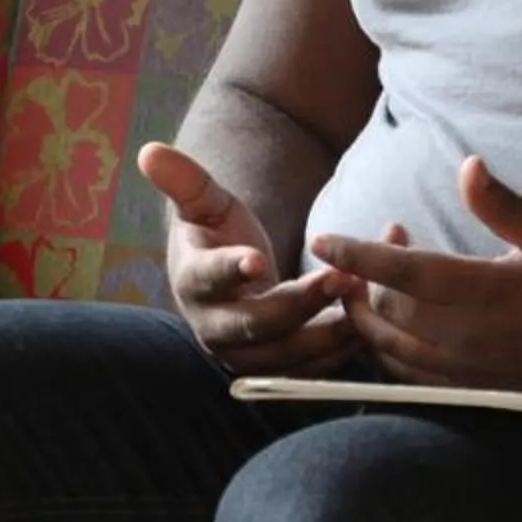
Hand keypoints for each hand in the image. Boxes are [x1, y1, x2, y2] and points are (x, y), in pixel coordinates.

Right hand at [139, 141, 359, 376]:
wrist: (230, 283)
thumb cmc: (217, 235)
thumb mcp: (204, 204)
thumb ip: (184, 180)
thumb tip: (149, 151)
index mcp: (194, 284)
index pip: (208, 279)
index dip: (230, 270)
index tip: (256, 258)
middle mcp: (216, 329)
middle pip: (257, 325)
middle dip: (300, 304)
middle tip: (339, 276)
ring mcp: (249, 356)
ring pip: (291, 354)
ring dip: (331, 327)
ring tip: (364, 290)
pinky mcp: (281, 371)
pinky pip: (315, 367)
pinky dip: (346, 343)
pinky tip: (373, 313)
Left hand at [312, 157, 521, 392]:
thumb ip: (504, 204)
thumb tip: (466, 165)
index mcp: (483, 293)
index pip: (400, 272)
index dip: (355, 254)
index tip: (320, 239)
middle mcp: (464, 337)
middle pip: (384, 308)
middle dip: (366, 271)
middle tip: (391, 232)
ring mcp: (463, 368)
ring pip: (387, 344)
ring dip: (369, 310)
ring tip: (381, 275)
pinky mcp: (468, 387)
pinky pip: (406, 371)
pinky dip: (384, 344)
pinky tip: (393, 317)